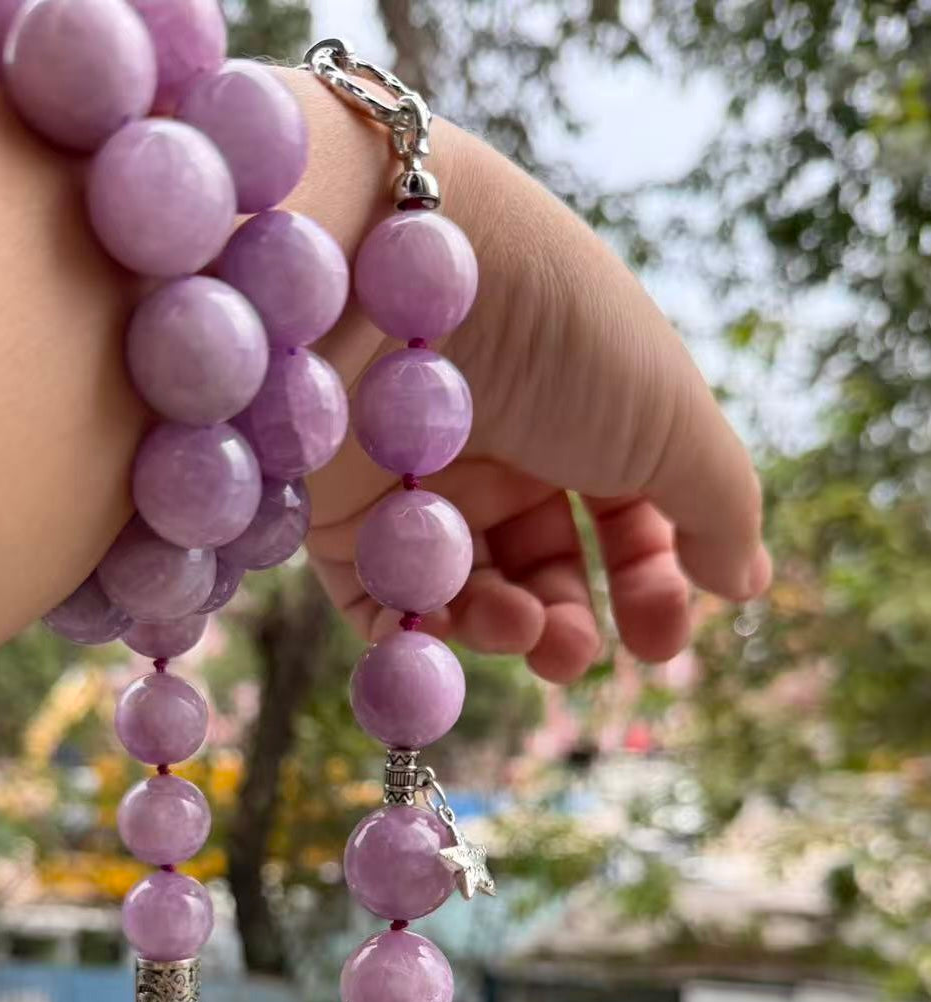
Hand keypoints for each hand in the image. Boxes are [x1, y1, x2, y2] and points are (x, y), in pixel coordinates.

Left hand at [287, 73, 770, 680]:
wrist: (392, 263)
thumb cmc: (557, 330)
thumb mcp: (671, 418)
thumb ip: (719, 507)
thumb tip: (746, 582)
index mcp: (582, 412)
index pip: (624, 519)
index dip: (649, 583)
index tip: (660, 643)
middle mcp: (496, 445)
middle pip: (540, 566)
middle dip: (566, 625)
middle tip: (573, 657)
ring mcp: (415, 477)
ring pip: (465, 592)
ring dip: (503, 629)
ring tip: (519, 629)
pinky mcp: (335, 508)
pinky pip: (379, 598)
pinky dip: (416, 632)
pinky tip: (449, 627)